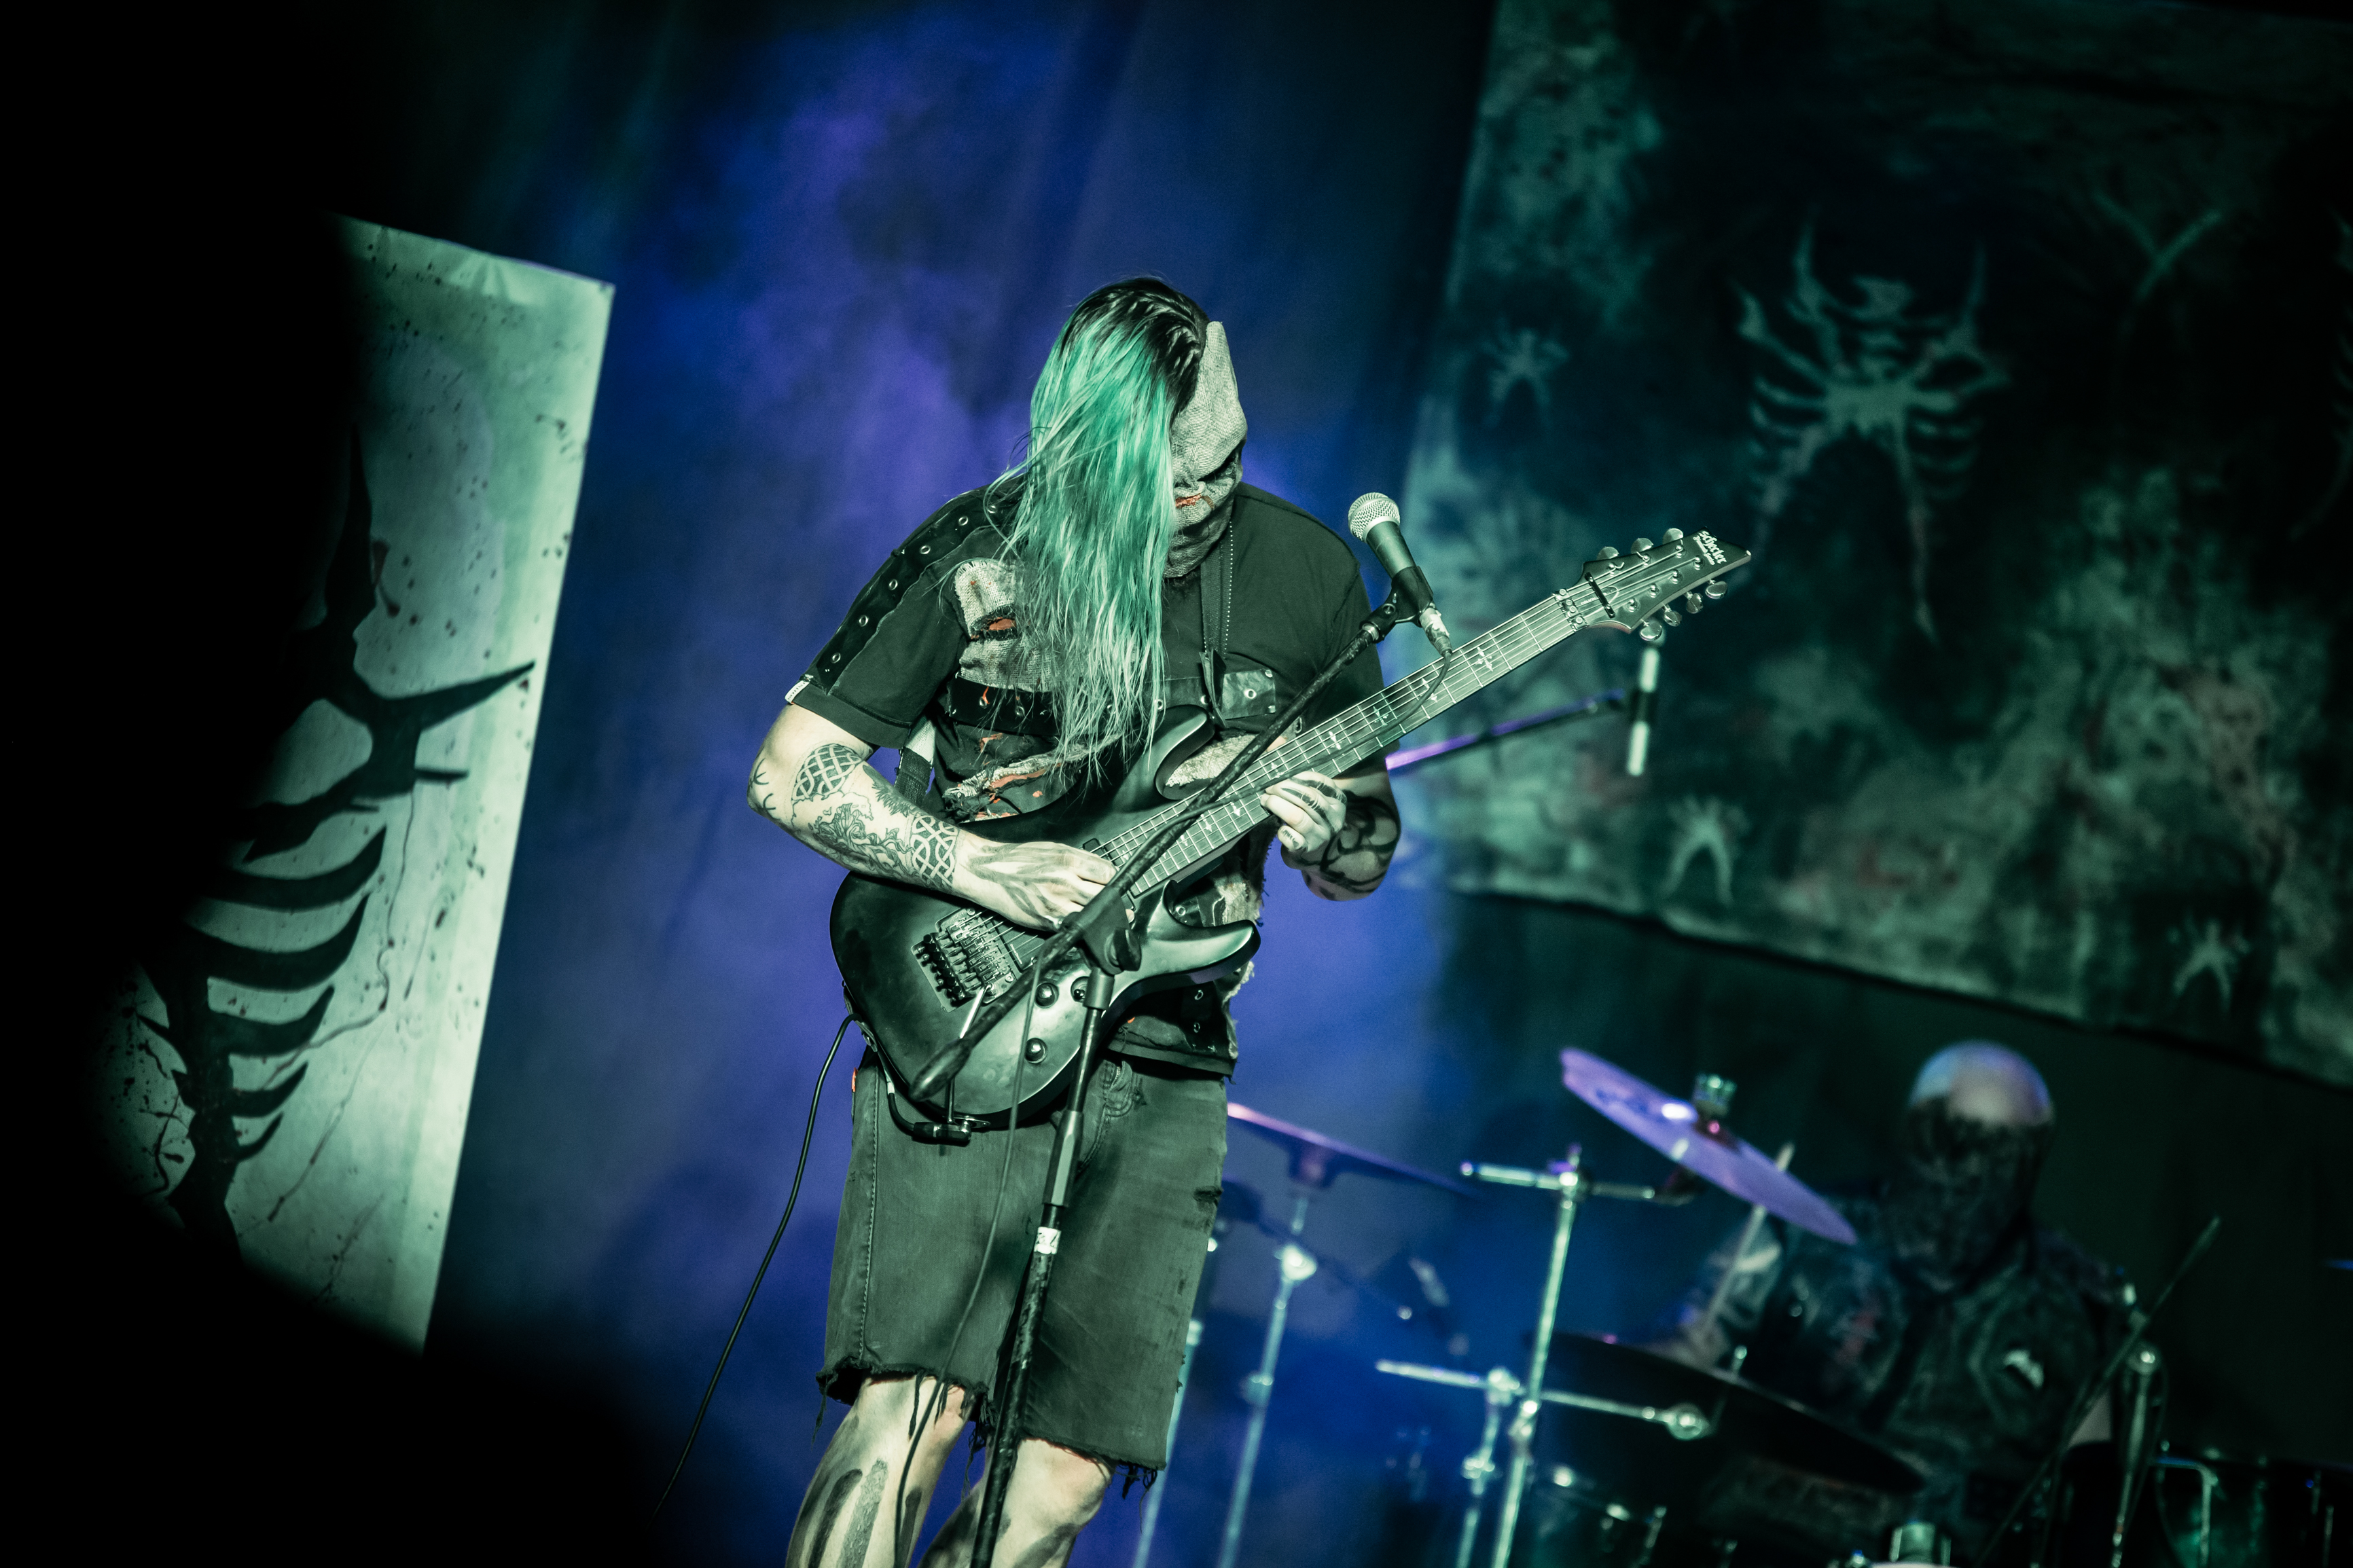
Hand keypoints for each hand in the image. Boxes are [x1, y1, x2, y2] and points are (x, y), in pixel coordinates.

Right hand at [954, 837, 1115, 929]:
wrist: (988, 871)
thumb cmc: (1018, 859)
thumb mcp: (1053, 848)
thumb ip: (1080, 859)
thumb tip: (1104, 871)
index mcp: (1068, 861)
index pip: (1108, 874)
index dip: (1114, 881)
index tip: (1114, 885)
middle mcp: (1064, 882)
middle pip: (1104, 897)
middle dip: (1111, 900)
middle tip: (1114, 903)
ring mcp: (1055, 904)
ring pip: (1092, 916)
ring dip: (1098, 917)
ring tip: (1100, 916)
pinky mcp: (1046, 921)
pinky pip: (1071, 927)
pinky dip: (1078, 926)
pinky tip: (1079, 922)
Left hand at [1263, 770, 1348, 866]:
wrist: (1320, 854)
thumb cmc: (1314, 820)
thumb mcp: (1319, 802)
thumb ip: (1307, 787)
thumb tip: (1280, 772)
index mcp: (1338, 801)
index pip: (1320, 782)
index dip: (1297, 777)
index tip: (1281, 777)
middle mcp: (1333, 819)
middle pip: (1308, 799)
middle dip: (1284, 790)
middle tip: (1269, 788)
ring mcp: (1321, 836)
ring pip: (1297, 817)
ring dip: (1278, 806)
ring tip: (1266, 801)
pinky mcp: (1307, 850)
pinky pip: (1292, 839)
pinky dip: (1282, 832)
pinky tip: (1278, 828)